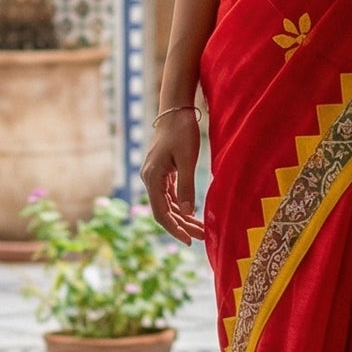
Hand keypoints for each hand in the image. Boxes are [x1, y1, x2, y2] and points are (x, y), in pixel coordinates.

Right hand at [141, 109, 203, 244]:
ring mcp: (156, 176)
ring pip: (168, 204)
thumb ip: (187, 187)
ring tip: (201, 230)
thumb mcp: (187, 160)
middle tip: (201, 238)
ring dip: (183, 217)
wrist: (176, 110)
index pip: (160, 213)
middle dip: (182, 226)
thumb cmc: (182, 132)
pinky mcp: (163, 172)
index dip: (174, 229)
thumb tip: (186, 213)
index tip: (188, 241)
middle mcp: (150, 179)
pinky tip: (193, 214)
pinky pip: (170, 195)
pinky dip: (181, 205)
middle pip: (164, 211)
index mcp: (152, 178)